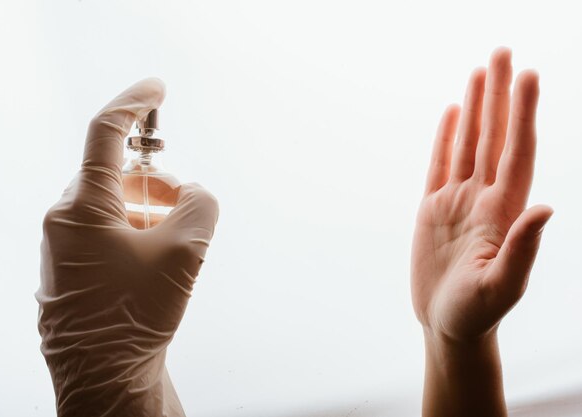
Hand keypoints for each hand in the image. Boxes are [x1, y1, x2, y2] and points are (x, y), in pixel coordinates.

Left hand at [36, 79, 218, 416]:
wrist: (105, 377)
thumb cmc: (135, 316)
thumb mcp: (184, 252)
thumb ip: (201, 204)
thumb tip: (194, 193)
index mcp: (81, 205)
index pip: (105, 131)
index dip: (135, 102)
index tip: (157, 88)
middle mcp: (63, 220)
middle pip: (117, 175)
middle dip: (158, 182)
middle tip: (187, 205)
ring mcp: (63, 247)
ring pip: (114, 206)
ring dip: (150, 212)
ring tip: (175, 246)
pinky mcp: (71, 268)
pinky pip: (106, 232)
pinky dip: (137, 233)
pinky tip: (156, 264)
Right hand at [411, 48, 551, 416]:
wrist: (448, 326)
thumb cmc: (477, 314)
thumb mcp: (502, 286)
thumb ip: (523, 247)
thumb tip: (546, 206)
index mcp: (503, 212)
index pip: (517, 152)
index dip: (523, 114)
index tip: (527, 75)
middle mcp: (484, 198)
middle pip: (494, 137)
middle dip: (499, 95)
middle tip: (502, 53)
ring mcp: (457, 202)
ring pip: (468, 144)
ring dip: (475, 108)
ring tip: (479, 72)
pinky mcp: (433, 210)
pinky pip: (440, 166)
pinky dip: (446, 138)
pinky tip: (454, 115)